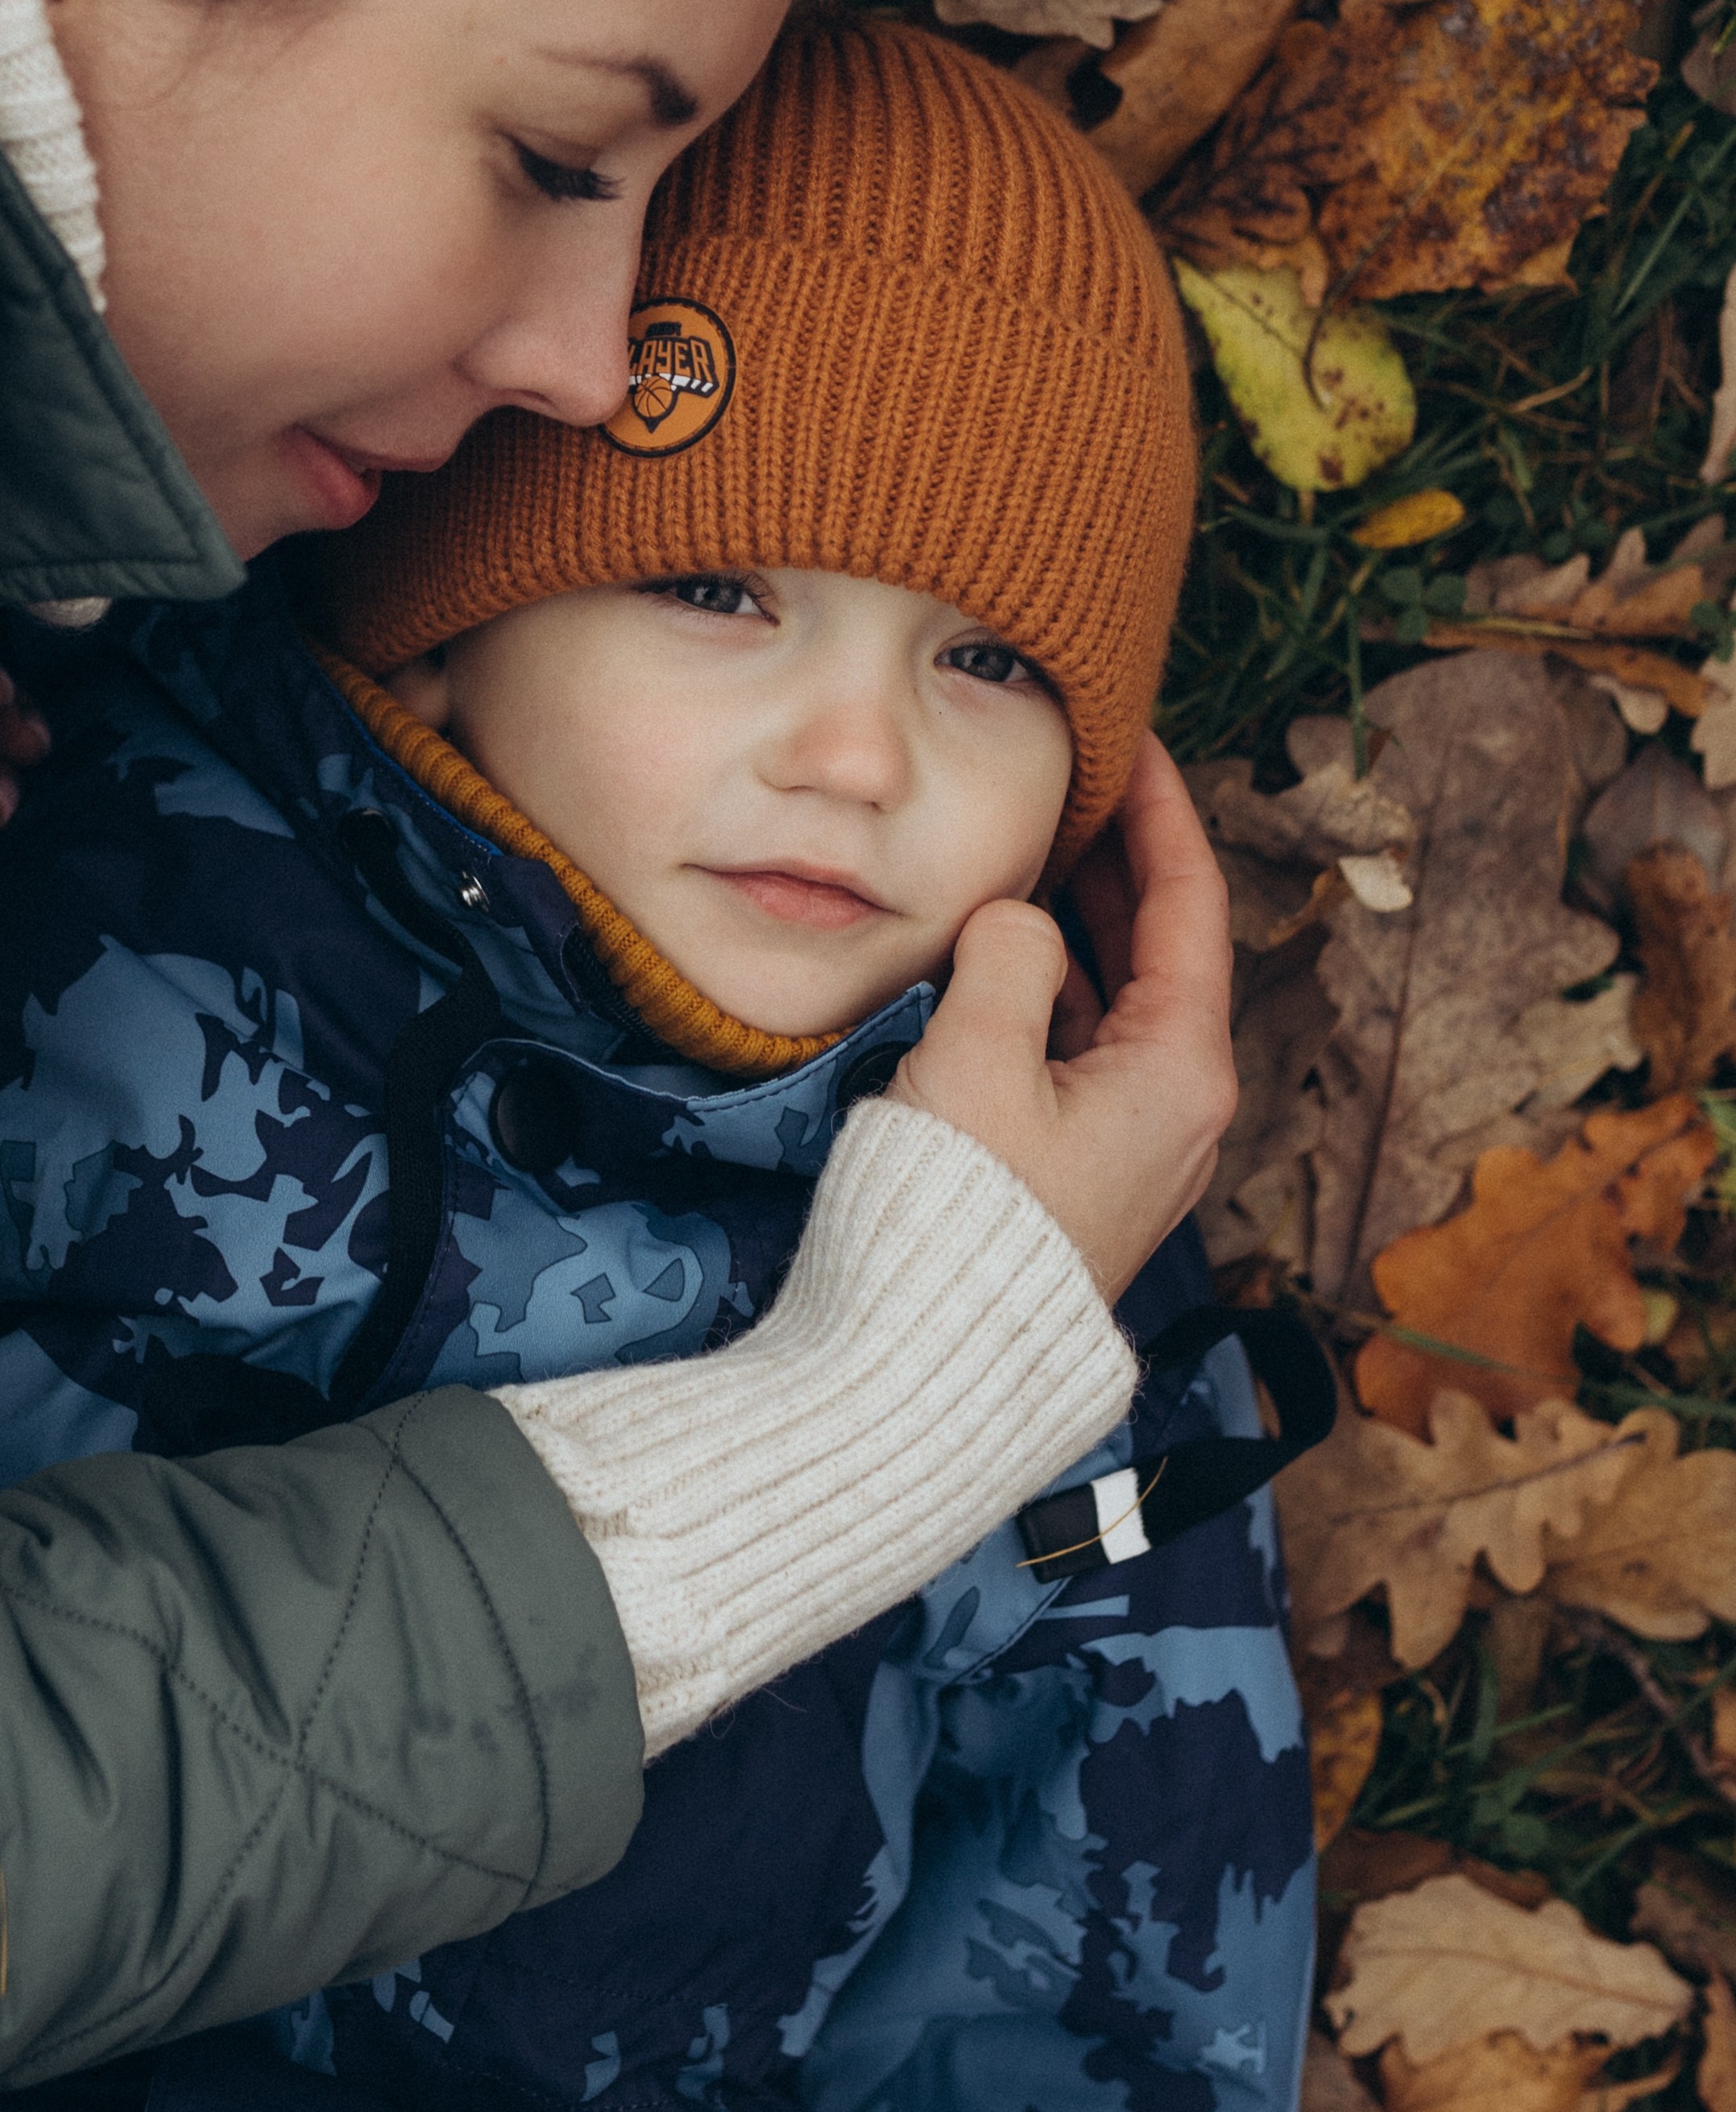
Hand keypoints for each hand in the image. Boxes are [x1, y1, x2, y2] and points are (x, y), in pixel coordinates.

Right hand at [887, 736, 1235, 1302]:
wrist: (920, 1374)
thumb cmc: (954, 1219)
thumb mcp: (976, 1057)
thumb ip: (1010, 953)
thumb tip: (1019, 921)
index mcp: (1181, 1071)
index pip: (1191, 904)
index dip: (1162, 809)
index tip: (1131, 737)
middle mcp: (1176, 1108)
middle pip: (1163, 948)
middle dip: (1117, 857)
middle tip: (1070, 774)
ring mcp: (1129, 1146)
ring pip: (1116, 1000)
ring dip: (1078, 920)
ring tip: (1027, 843)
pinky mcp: (1076, 1174)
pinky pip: (1078, 1051)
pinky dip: (1048, 987)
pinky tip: (996, 950)